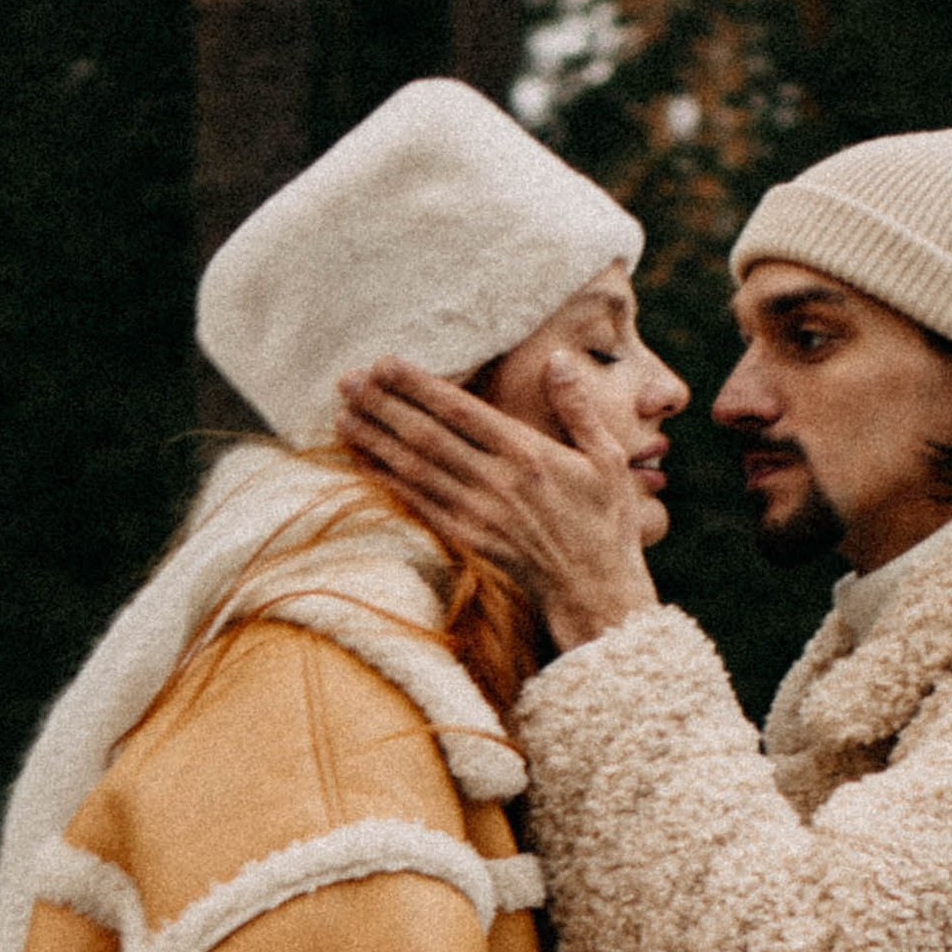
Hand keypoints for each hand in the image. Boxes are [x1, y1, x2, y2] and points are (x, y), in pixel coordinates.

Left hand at [336, 355, 661, 652]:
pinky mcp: (468, 540)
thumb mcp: (608, 459)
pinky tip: (364, 461)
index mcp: (529, 455)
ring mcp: (478, 514)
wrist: (596, 591)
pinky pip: (418, 504)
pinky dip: (387, 481)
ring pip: (415, 469)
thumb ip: (578, 407)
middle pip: (427, 436)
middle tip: (347, 379)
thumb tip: (558, 359)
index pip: (460, 410)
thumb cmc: (605, 522)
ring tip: (343, 413)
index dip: (419, 385)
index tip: (385, 363)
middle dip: (383, 405)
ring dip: (375, 440)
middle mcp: (497, 483)